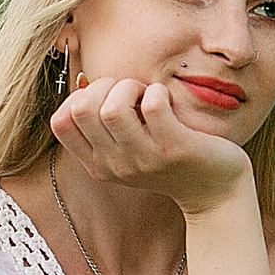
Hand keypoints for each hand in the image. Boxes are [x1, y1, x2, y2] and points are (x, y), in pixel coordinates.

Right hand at [50, 77, 252, 214]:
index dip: (79, 97)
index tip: (107, 99)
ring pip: (112, 108)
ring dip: (131, 88)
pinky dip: (158, 91)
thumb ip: (104, 124)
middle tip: (131, 94)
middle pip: (81, 109)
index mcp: (98, 164)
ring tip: (149, 96)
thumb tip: (85, 81)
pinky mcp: (173, 149)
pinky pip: (153, 104)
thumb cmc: (169, 158)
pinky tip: (168, 101)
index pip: (59, 123)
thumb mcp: (128, 148)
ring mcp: (143, 159)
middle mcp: (115, 165)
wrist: (215, 192)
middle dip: (105, 86)